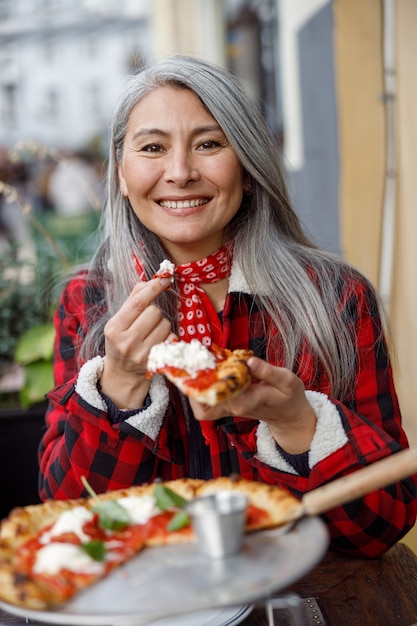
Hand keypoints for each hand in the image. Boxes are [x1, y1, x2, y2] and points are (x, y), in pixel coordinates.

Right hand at [100, 277, 175, 408]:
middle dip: (154, 312)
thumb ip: (134, 299)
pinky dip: (168, 336)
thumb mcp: (120, 320)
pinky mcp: (155, 362)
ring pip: (165, 324)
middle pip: (154, 312)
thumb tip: (151, 280)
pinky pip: (171, 338)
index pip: (138, 303)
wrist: (123, 373)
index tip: (165, 278)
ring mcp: (141, 354)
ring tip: (151, 332)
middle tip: (147, 321)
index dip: (153, 288)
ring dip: (162, 324)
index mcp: (114, 328)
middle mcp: (126, 342)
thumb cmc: (122, 340)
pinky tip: (157, 342)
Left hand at [190, 356, 316, 453]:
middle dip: (193, 389)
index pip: (230, 401)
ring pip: (201, 407)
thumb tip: (250, 362)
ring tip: (194, 363)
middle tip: (191, 365)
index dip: (216, 387)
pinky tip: (203, 366)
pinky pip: (205, 400)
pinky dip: (199, 385)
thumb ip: (269, 372)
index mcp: (253, 401)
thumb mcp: (287, 380)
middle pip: (204, 410)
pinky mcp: (225, 405)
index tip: (208, 367)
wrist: (287, 415)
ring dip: (193, 386)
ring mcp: (228, 408)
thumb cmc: (288, 396)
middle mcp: (236, 408)